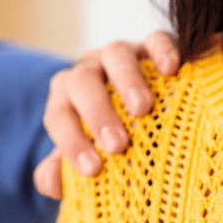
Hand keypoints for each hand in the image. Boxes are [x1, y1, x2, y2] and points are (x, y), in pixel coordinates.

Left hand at [33, 30, 182, 199]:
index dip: (71, 142)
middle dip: (97, 113)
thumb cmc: (112, 139)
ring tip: (142, 110)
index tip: (92, 170)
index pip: (58, 115)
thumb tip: (50, 184)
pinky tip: (172, 70)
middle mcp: (90, 71)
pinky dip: (162, 50)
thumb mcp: (87, 154)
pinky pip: (156, 39)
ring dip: (126, 81)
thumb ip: (62, 171)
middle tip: (117, 145)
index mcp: (67, 97)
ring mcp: (122, 55)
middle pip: (82, 81)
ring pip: (116, 54)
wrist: (148, 110)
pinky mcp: (153, 46)